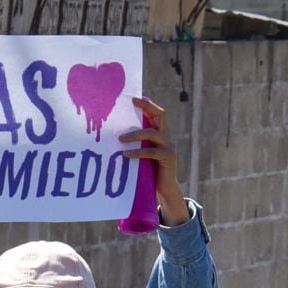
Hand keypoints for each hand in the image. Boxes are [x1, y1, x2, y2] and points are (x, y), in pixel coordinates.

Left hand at [121, 97, 188, 225]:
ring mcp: (169, 147)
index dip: (148, 104)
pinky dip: (137, 152)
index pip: (157, 113)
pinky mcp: (168, 158)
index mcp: (162, 134)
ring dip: (135, 134)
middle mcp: (167, 137)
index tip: (134, 98)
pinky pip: (150, 152)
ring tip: (120, 139)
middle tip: (132, 103)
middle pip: (161, 115)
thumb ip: (138, 142)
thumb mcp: (144, 153)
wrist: (165, 190)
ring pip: (153, 133)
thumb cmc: (151, 171)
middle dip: (147, 106)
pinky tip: (126, 155)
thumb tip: (117, 134)